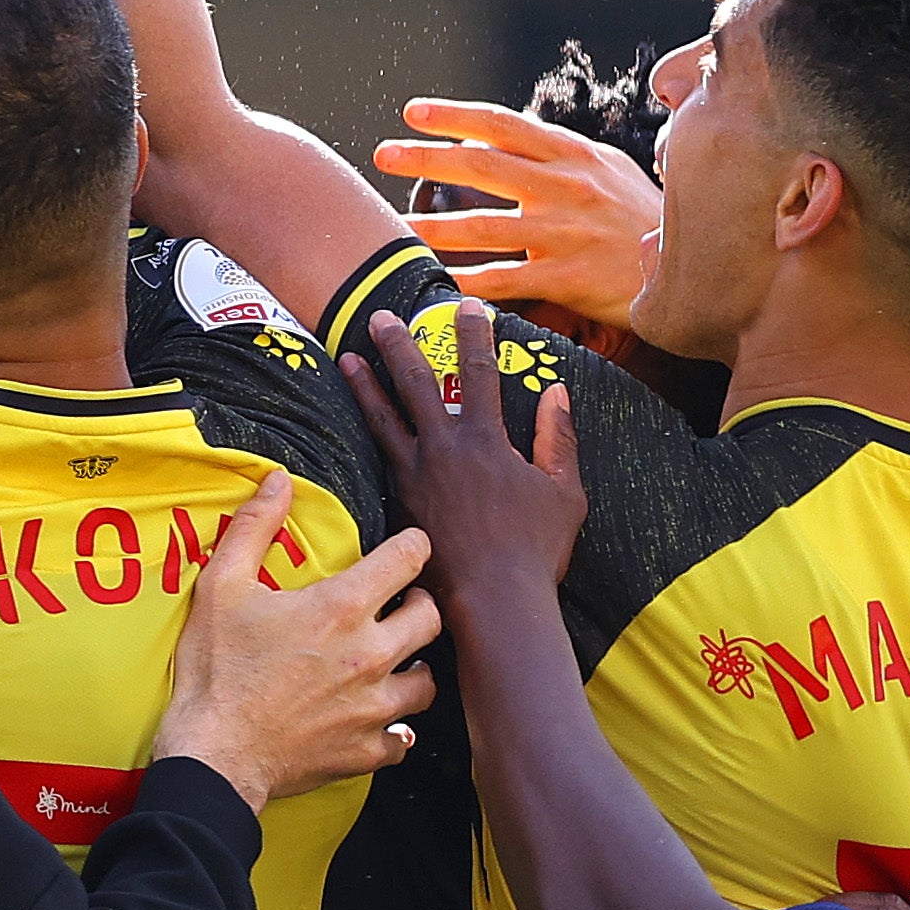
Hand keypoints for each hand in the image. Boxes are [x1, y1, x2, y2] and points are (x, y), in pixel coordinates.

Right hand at [149, 470, 438, 809]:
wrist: (215, 755)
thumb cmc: (217, 670)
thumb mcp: (222, 585)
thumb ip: (255, 526)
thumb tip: (278, 481)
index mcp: (342, 608)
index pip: (408, 559)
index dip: (413, 545)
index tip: (408, 547)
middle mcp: (372, 655)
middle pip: (431, 618)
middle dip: (420, 602)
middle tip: (400, 602)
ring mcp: (375, 708)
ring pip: (428, 681)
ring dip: (415, 664)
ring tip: (395, 659)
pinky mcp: (367, 751)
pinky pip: (404, 739)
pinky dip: (396, 727)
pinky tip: (377, 718)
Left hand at [344, 292, 590, 601]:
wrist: (493, 603)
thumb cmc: (535, 552)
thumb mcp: (564, 493)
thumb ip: (560, 438)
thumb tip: (558, 392)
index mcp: (486, 441)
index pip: (480, 372)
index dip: (474, 335)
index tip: (468, 306)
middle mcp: (443, 450)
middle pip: (414, 383)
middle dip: (397, 345)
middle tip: (380, 316)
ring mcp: (415, 476)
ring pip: (383, 417)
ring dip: (364, 383)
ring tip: (346, 355)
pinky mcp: (398, 501)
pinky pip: (380, 457)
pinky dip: (367, 434)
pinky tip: (356, 424)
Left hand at [373, 99, 658, 330]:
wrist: (694, 267)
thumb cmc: (646, 217)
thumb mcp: (610, 169)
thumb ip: (562, 154)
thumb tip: (513, 138)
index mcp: (572, 155)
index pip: (502, 124)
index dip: (454, 115)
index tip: (412, 112)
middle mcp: (564, 187)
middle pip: (481, 165)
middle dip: (425, 158)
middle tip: (383, 153)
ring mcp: (564, 233)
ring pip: (483, 225)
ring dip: (433, 225)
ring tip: (395, 225)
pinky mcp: (568, 278)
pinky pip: (504, 280)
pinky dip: (466, 280)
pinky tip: (437, 280)